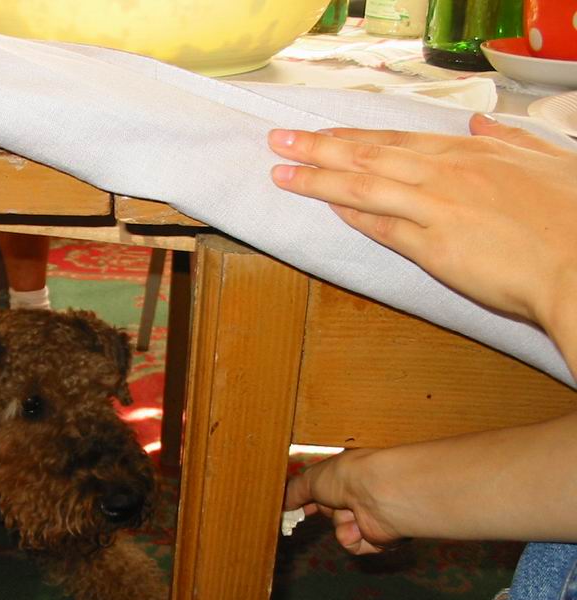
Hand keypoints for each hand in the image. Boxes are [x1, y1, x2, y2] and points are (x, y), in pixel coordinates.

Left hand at [267, 115, 576, 355]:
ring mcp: (439, 209)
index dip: (353, 137)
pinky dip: (353, 215)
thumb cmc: (573, 215)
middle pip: (369, 155)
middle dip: (318, 147)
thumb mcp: (546, 162)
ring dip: (318, 178)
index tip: (322, 133)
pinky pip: (384, 227)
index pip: (397, 139)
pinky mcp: (436, 247)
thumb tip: (480, 125)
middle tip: (278, 141)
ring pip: (366, 186)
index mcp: (471, 153)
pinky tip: (326, 208)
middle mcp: (448, 174)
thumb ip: (508, 141)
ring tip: (281, 172)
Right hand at [284, 449, 404, 555]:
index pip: (326, 489)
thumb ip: (294, 492)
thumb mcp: (310, 479)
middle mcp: (361, 493)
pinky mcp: (377, 536)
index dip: (311, 499)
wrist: (378, 493)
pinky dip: (352, 537)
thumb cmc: (345, 477)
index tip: (296, 508)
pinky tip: (361, 527)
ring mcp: (370, 515)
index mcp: (348, 474)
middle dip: (327, 511)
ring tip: (353, 513)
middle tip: (332, 505)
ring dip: (341, 523)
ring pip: (340, 529)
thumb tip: (281, 503)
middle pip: (332, 511)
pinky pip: (353, 544)